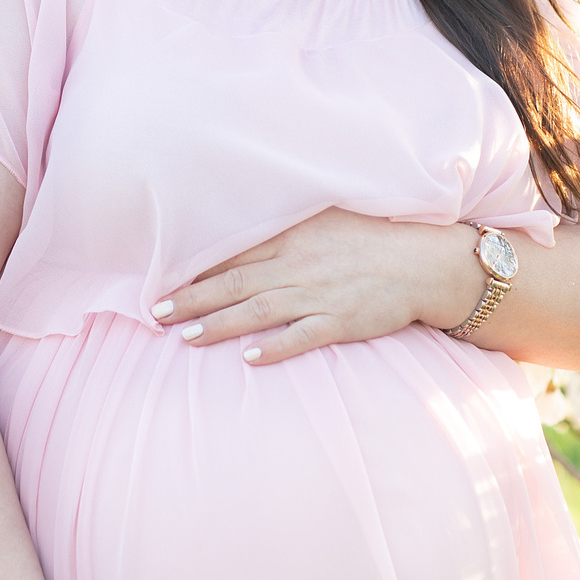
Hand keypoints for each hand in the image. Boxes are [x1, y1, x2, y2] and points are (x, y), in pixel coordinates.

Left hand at [154, 209, 483, 365]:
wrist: (422, 263)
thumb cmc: (372, 239)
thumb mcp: (325, 221)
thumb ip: (285, 230)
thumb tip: (242, 235)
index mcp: (293, 238)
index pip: (234, 256)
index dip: (196, 271)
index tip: (162, 282)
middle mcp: (299, 266)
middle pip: (235, 284)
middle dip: (193, 300)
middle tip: (157, 314)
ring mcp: (319, 295)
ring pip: (258, 311)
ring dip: (220, 325)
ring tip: (186, 338)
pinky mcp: (340, 321)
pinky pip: (302, 336)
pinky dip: (274, 347)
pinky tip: (248, 358)